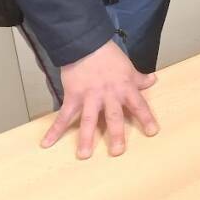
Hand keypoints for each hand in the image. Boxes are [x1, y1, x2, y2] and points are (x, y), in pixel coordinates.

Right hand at [40, 40, 158, 158]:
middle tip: (117, 152)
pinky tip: (47, 143)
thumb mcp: (127, 65)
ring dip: (85, 137)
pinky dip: (54, 129)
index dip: (146, 118)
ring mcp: (89, 96)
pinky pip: (64, 115)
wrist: (85, 44)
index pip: (138, 104)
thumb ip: (138, 77)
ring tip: (84, 155)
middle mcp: (108, 93)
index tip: (152, 132)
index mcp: (124, 87)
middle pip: (113, 116)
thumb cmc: (108, 55)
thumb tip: (152, 80)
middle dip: (116, 134)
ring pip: (88, 119)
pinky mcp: (73, 96)